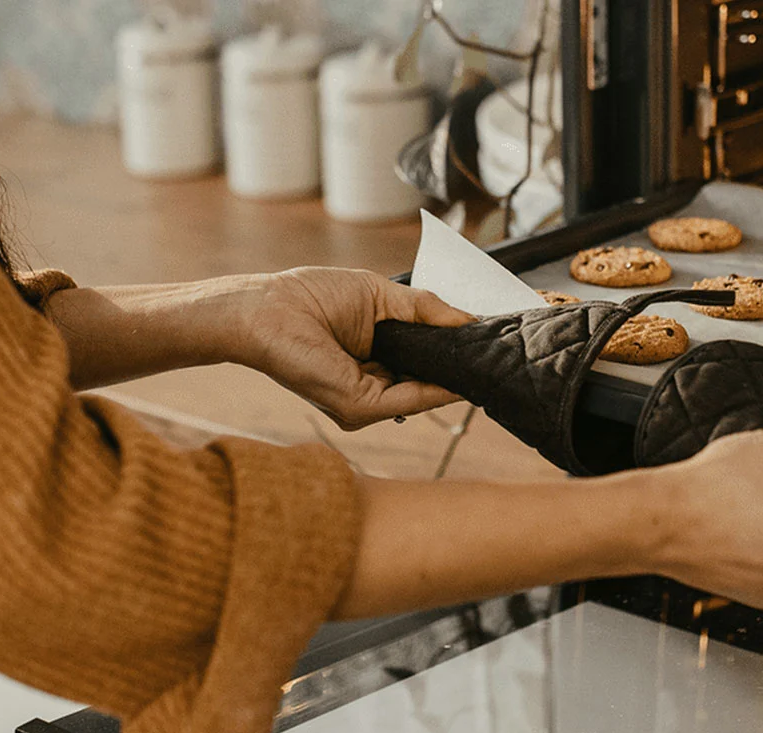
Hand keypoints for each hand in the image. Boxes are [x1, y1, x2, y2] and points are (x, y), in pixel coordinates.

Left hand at [238, 267, 474, 429]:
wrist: (268, 309)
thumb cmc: (311, 297)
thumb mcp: (382, 296)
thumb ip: (426, 310)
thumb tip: (469, 319)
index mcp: (375, 362)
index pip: (423, 366)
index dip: (452, 355)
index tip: (485, 342)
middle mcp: (372, 387)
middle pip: (428, 384)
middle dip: (459, 368)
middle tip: (494, 351)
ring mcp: (366, 401)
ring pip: (425, 395)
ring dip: (455, 378)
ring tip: (484, 357)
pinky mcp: (359, 406)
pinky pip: (411, 400)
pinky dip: (439, 389)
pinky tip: (460, 374)